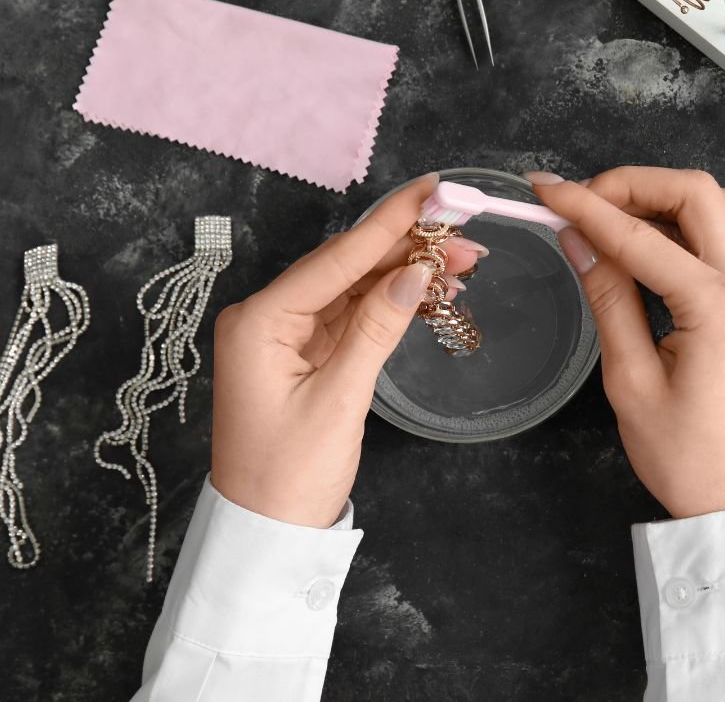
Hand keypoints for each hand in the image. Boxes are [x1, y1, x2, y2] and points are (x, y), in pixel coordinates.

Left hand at [210, 174, 484, 527]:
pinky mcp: (302, 354)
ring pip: (353, 287)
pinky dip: (390, 301)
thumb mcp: (339, 400)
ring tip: (462, 260)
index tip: (431, 189)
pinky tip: (428, 288)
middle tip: (465, 232)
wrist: (267, 534)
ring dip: (405, 273)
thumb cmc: (288, 478)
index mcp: (258, 322)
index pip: (335, 258)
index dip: (388, 222)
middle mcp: (265, 318)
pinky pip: (351, 314)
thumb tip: (414, 273)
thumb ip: (376, 328)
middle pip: (345, 265)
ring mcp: (283, 336)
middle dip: (407, 247)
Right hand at [528, 167, 724, 517]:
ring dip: (662, 199)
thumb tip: (578, 239)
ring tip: (608, 217)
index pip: (640, 236)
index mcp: (719, 306)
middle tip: (582, 201)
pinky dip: (686, 224)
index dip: (586, 207)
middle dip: (633, 184)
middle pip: (696, 193)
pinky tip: (645, 244)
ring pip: (717, 206)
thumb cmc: (685, 456)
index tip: (546, 193)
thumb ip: (607, 297)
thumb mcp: (629, 379)